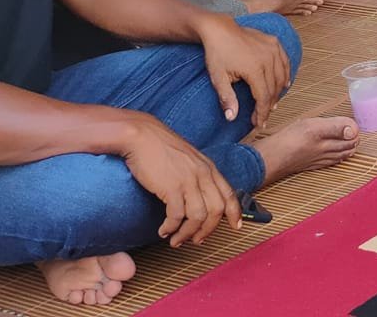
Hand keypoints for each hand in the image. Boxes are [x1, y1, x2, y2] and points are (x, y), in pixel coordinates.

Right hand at [120, 117, 238, 247]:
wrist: (141, 136)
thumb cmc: (160, 148)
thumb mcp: (187, 159)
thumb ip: (197, 175)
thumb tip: (199, 196)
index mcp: (209, 168)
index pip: (229, 194)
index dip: (235, 213)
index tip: (235, 227)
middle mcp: (203, 174)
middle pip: (216, 210)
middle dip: (207, 230)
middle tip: (196, 241)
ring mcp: (188, 180)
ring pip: (198, 217)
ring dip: (187, 233)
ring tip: (176, 240)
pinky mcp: (171, 187)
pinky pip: (176, 215)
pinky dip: (171, 227)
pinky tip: (163, 231)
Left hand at [196, 15, 292, 128]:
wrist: (219, 29)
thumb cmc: (217, 53)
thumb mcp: (217, 78)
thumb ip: (227, 98)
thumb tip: (232, 118)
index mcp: (254, 69)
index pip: (263, 97)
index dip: (262, 112)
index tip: (258, 124)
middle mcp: (268, 59)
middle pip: (274, 89)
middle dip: (269, 105)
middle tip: (262, 117)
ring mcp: (273, 49)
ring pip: (281, 76)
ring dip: (278, 92)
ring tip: (272, 104)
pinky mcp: (274, 42)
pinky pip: (285, 62)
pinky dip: (286, 74)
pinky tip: (285, 84)